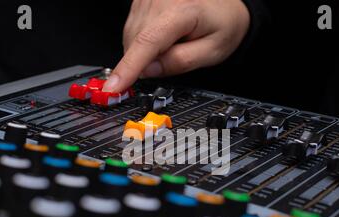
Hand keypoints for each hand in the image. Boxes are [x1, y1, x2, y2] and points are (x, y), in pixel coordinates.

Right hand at [103, 0, 250, 92]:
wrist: (225, 2)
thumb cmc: (223, 24)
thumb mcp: (212, 51)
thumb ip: (181, 62)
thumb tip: (149, 72)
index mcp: (182, 12)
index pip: (147, 42)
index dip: (128, 68)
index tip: (113, 87)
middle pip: (135, 43)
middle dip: (145, 62)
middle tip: (172, 57)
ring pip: (130, 37)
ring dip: (143, 51)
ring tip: (171, 43)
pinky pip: (131, 28)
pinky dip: (142, 39)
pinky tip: (162, 36)